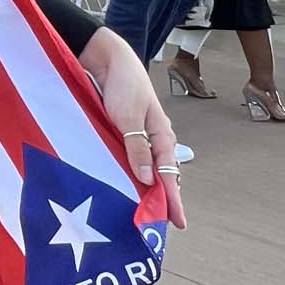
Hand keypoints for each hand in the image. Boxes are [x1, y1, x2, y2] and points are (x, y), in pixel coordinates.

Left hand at [77, 27, 186, 230]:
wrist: (106, 59)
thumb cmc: (123, 84)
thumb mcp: (129, 116)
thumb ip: (136, 147)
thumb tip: (147, 179)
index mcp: (161, 135)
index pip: (169, 175)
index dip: (173, 200)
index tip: (178, 222)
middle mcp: (150, 139)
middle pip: (159, 176)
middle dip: (160, 200)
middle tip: (158, 225)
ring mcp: (135, 137)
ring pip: (142, 170)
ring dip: (141, 189)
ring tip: (139, 213)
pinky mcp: (118, 133)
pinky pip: (125, 159)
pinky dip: (125, 174)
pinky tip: (118, 186)